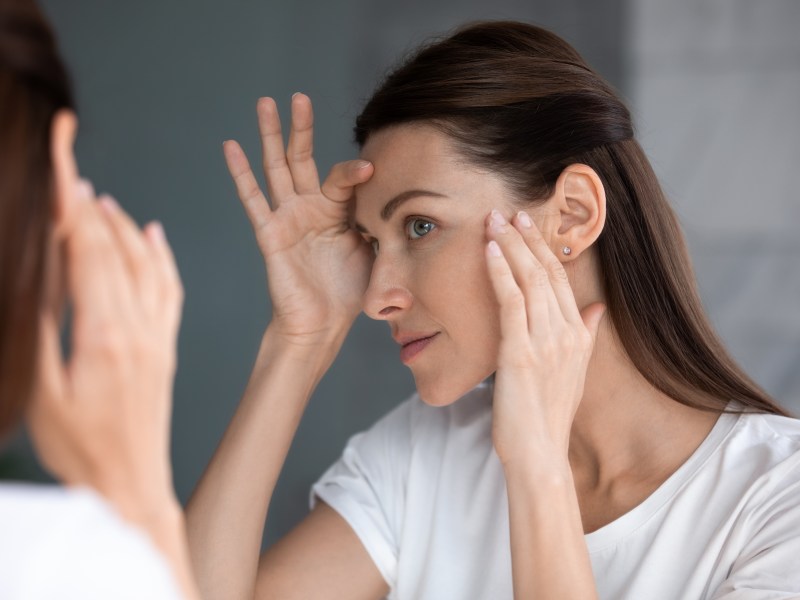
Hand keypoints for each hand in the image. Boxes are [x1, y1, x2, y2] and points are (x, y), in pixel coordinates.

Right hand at [28, 179, 183, 520]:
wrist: (131, 484)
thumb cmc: (81, 450)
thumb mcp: (44, 392)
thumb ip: (43, 331)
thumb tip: (41, 277)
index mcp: (103, 334)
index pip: (86, 252)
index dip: (72, 206)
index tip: (62, 168)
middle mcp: (138, 328)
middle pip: (115, 250)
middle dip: (90, 205)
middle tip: (72, 171)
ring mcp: (157, 336)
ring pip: (146, 265)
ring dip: (123, 227)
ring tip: (101, 199)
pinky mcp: (166, 348)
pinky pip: (171, 290)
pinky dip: (162, 258)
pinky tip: (154, 236)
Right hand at [224, 94, 373, 346]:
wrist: (323, 324)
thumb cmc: (349, 291)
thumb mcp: (375, 251)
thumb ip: (381, 223)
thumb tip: (406, 202)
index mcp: (338, 211)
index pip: (343, 177)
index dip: (355, 172)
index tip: (373, 168)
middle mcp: (310, 208)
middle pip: (303, 158)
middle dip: (300, 127)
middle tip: (298, 96)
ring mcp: (288, 217)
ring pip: (276, 168)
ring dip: (270, 136)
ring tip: (265, 103)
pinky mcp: (270, 233)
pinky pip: (253, 199)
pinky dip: (241, 173)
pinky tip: (231, 146)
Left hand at [484, 209, 604, 466]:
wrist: (540, 453)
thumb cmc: (549, 415)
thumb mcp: (575, 371)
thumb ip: (587, 335)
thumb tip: (597, 308)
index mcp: (578, 335)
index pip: (560, 279)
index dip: (542, 248)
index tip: (527, 225)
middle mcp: (565, 333)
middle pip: (545, 272)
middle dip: (525, 238)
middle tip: (508, 211)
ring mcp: (544, 341)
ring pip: (528, 280)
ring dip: (509, 246)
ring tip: (494, 220)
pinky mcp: (520, 352)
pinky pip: (510, 301)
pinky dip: (500, 271)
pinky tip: (489, 250)